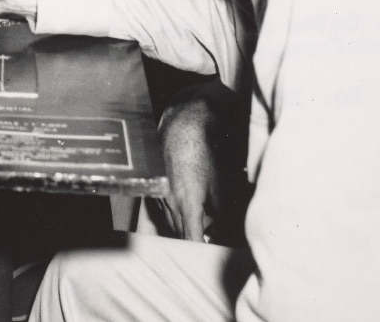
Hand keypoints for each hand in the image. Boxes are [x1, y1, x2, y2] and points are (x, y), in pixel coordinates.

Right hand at [155, 81, 249, 243]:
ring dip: (185, 228)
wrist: (183, 121)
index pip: (191, 239)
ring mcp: (159, 192)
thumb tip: (224, 229)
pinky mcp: (155, 185)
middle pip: (180, 233)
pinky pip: (165, 209)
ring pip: (171, 221)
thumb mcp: (221, 182)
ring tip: (204, 227)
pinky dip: (177, 215)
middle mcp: (168, 200)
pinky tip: (189, 209)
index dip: (200, 251)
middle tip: (213, 243)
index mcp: (186, 201)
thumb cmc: (204, 148)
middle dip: (194, 240)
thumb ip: (223, 210)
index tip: (209, 257)